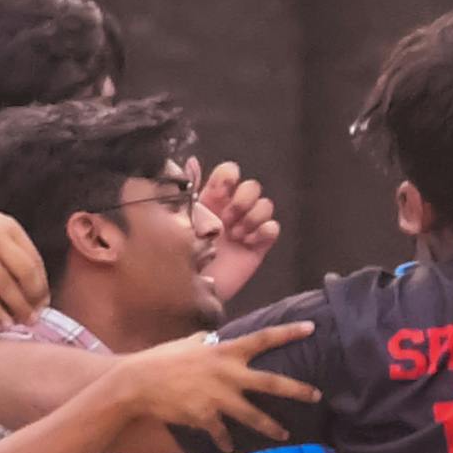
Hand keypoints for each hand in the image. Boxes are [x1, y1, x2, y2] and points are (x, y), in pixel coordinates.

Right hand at [0, 200, 45, 325]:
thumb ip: (13, 248)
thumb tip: (38, 285)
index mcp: (7, 226)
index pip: (34, 260)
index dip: (41, 284)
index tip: (43, 301)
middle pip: (25, 273)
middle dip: (34, 297)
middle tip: (36, 314)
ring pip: (6, 286)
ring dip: (18, 308)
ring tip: (24, 322)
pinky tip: (4, 322)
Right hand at [110, 314, 320, 443]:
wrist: (139, 384)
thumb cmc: (162, 359)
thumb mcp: (188, 343)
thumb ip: (207, 342)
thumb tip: (214, 338)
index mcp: (225, 352)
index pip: (263, 339)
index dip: (288, 333)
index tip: (311, 329)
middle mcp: (227, 375)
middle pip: (271, 383)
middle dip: (297, 390)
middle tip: (317, 395)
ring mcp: (218, 398)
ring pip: (253, 416)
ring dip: (271, 427)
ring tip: (284, 435)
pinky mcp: (206, 418)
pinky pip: (222, 433)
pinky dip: (225, 442)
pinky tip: (229, 448)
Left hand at [192, 162, 281, 306]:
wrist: (191, 292)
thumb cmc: (180, 257)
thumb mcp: (179, 221)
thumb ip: (188, 191)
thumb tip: (191, 161)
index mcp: (212, 199)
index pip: (229, 173)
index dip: (229, 177)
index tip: (220, 191)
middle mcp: (231, 210)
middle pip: (251, 186)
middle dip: (242, 200)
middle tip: (228, 220)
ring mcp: (247, 227)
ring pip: (265, 204)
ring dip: (252, 217)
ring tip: (237, 236)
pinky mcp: (259, 246)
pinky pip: (273, 227)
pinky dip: (264, 231)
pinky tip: (249, 243)